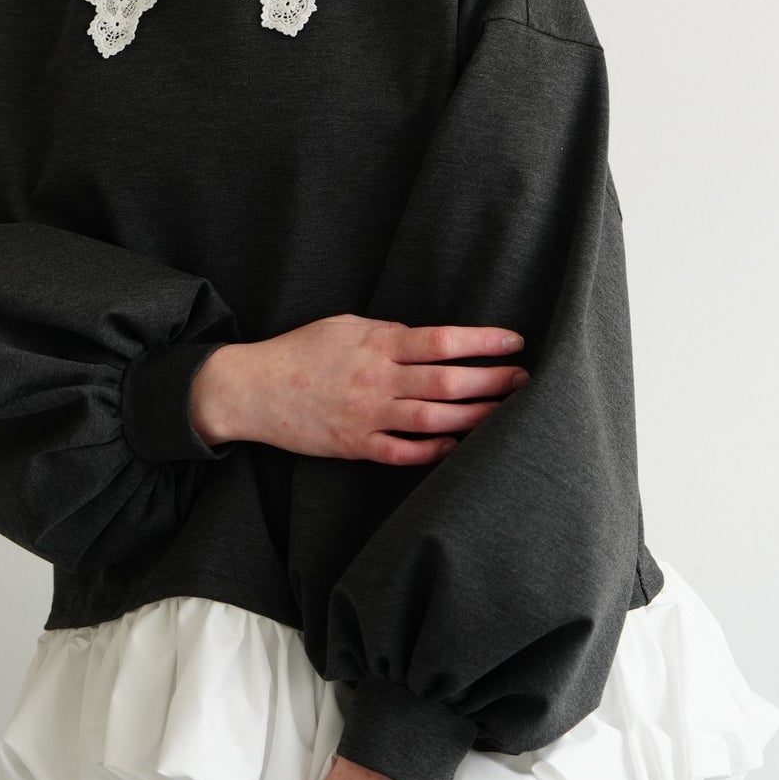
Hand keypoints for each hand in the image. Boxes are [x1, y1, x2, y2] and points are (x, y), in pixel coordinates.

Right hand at [191, 317, 528, 462]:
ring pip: (434, 419)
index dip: (483, 341)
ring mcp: (368, 415)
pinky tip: (460, 444)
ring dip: (476, 416)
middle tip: (525, 379)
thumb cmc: (303, 351)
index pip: (442, 341)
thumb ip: (389, 334)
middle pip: (448, 381)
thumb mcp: (346, 327)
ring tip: (505, 413)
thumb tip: (431, 342)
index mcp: (377, 344)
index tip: (515, 340)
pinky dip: (436, 450)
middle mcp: (377, 380)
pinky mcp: (356, 445)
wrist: (253, 389)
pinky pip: (405, 452)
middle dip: (493, 381)